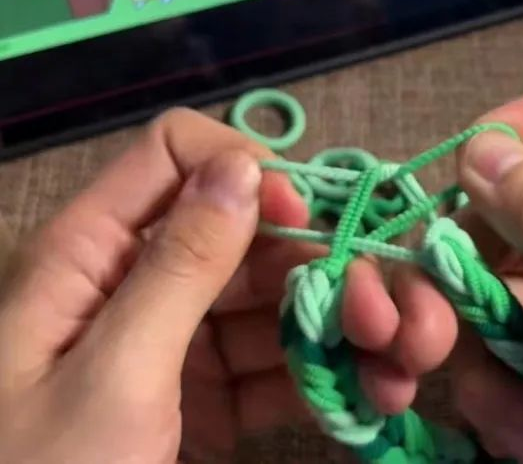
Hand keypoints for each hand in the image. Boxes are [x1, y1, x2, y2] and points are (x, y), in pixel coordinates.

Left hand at [0, 109, 456, 462]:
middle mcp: (140, 279)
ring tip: (400, 360)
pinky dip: (320, 375)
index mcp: (94, 249)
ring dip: (338, 324)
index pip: (176, 155)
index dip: (244, 170)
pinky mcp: (203, 394)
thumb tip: (245, 166)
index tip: (303, 219)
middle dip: (319, 262)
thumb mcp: (112, 374)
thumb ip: (180, 264)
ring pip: (270, 298)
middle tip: (385, 315)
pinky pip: (270, 362)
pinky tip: (370, 392)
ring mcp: (176, 337)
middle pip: (245, 232)